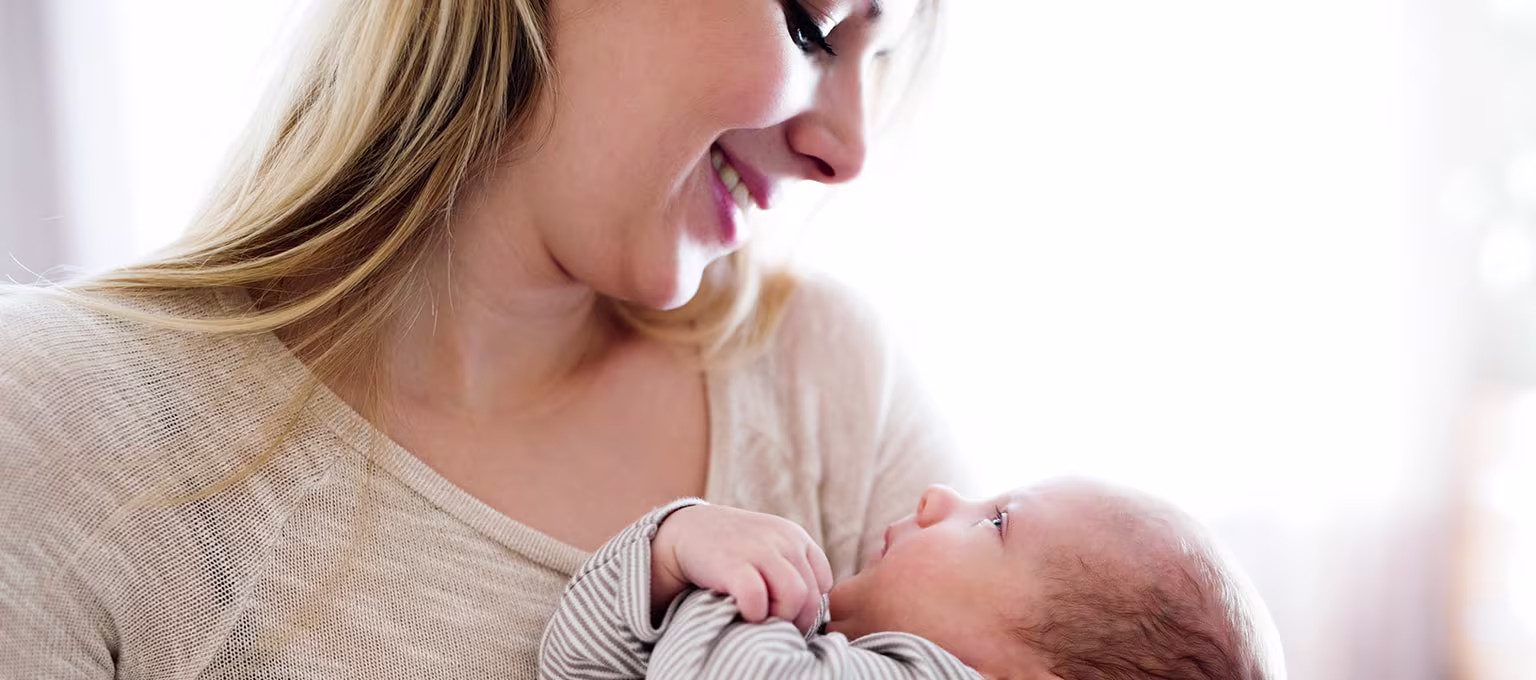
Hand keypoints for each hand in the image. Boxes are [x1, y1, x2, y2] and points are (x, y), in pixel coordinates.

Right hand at [652, 505, 833, 633]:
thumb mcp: (770, 549)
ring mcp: (759, 550)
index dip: (808, 606)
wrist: (687, 531)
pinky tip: (742, 612)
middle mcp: (784, 540)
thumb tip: (814, 613)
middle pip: (811, 596)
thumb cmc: (733, 549)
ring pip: (794, 597)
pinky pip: (757, 599)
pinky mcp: (732, 563)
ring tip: (760, 618)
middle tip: (774, 625)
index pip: (824, 583)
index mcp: (797, 537)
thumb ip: (793, 571)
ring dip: (779, 618)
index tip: (787, 614)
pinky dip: (753, 614)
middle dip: (795, 620)